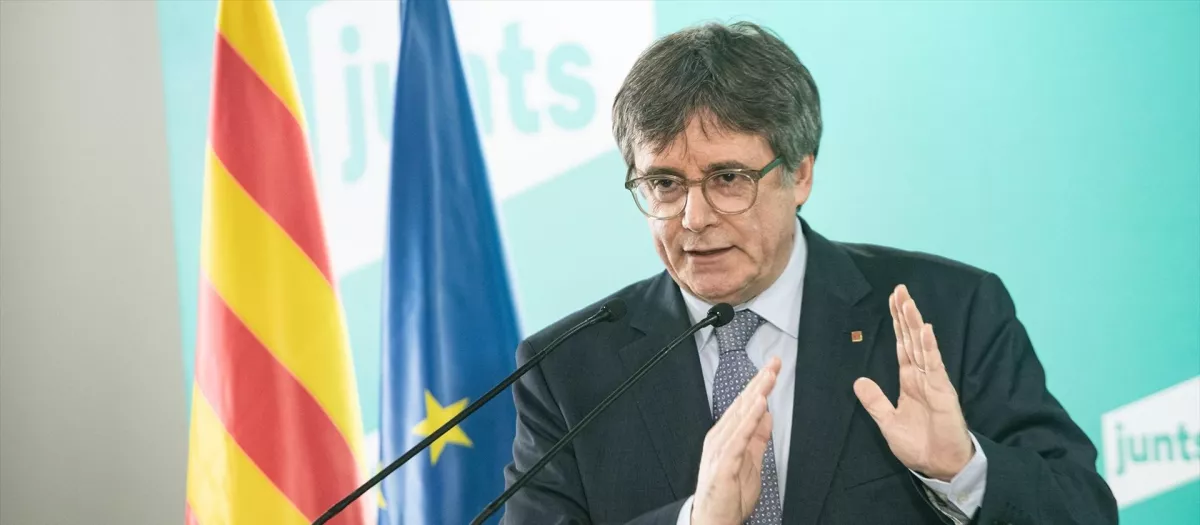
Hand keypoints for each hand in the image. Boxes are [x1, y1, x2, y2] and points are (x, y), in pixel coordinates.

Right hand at [692, 357, 781, 524]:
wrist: (713, 520)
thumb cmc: (728, 494)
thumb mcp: (751, 461)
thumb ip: (757, 438)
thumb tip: (767, 415)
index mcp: (726, 436)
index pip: (744, 405)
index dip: (759, 386)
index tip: (772, 369)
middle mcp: (720, 437)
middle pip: (742, 404)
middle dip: (759, 382)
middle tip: (774, 363)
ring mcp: (720, 449)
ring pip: (740, 415)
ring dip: (756, 394)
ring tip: (769, 377)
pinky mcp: (724, 462)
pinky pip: (739, 437)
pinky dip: (749, 419)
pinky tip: (758, 405)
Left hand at [852, 285, 973, 480]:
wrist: (940, 465)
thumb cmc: (919, 444)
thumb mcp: (888, 422)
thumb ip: (875, 401)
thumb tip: (858, 381)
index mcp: (910, 381)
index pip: (902, 345)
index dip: (898, 324)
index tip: (894, 302)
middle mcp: (922, 376)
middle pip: (912, 339)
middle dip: (906, 315)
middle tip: (900, 290)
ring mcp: (934, 382)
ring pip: (922, 347)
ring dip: (916, 324)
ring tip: (909, 302)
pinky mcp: (943, 392)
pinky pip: (935, 366)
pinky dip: (930, 348)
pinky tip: (926, 330)